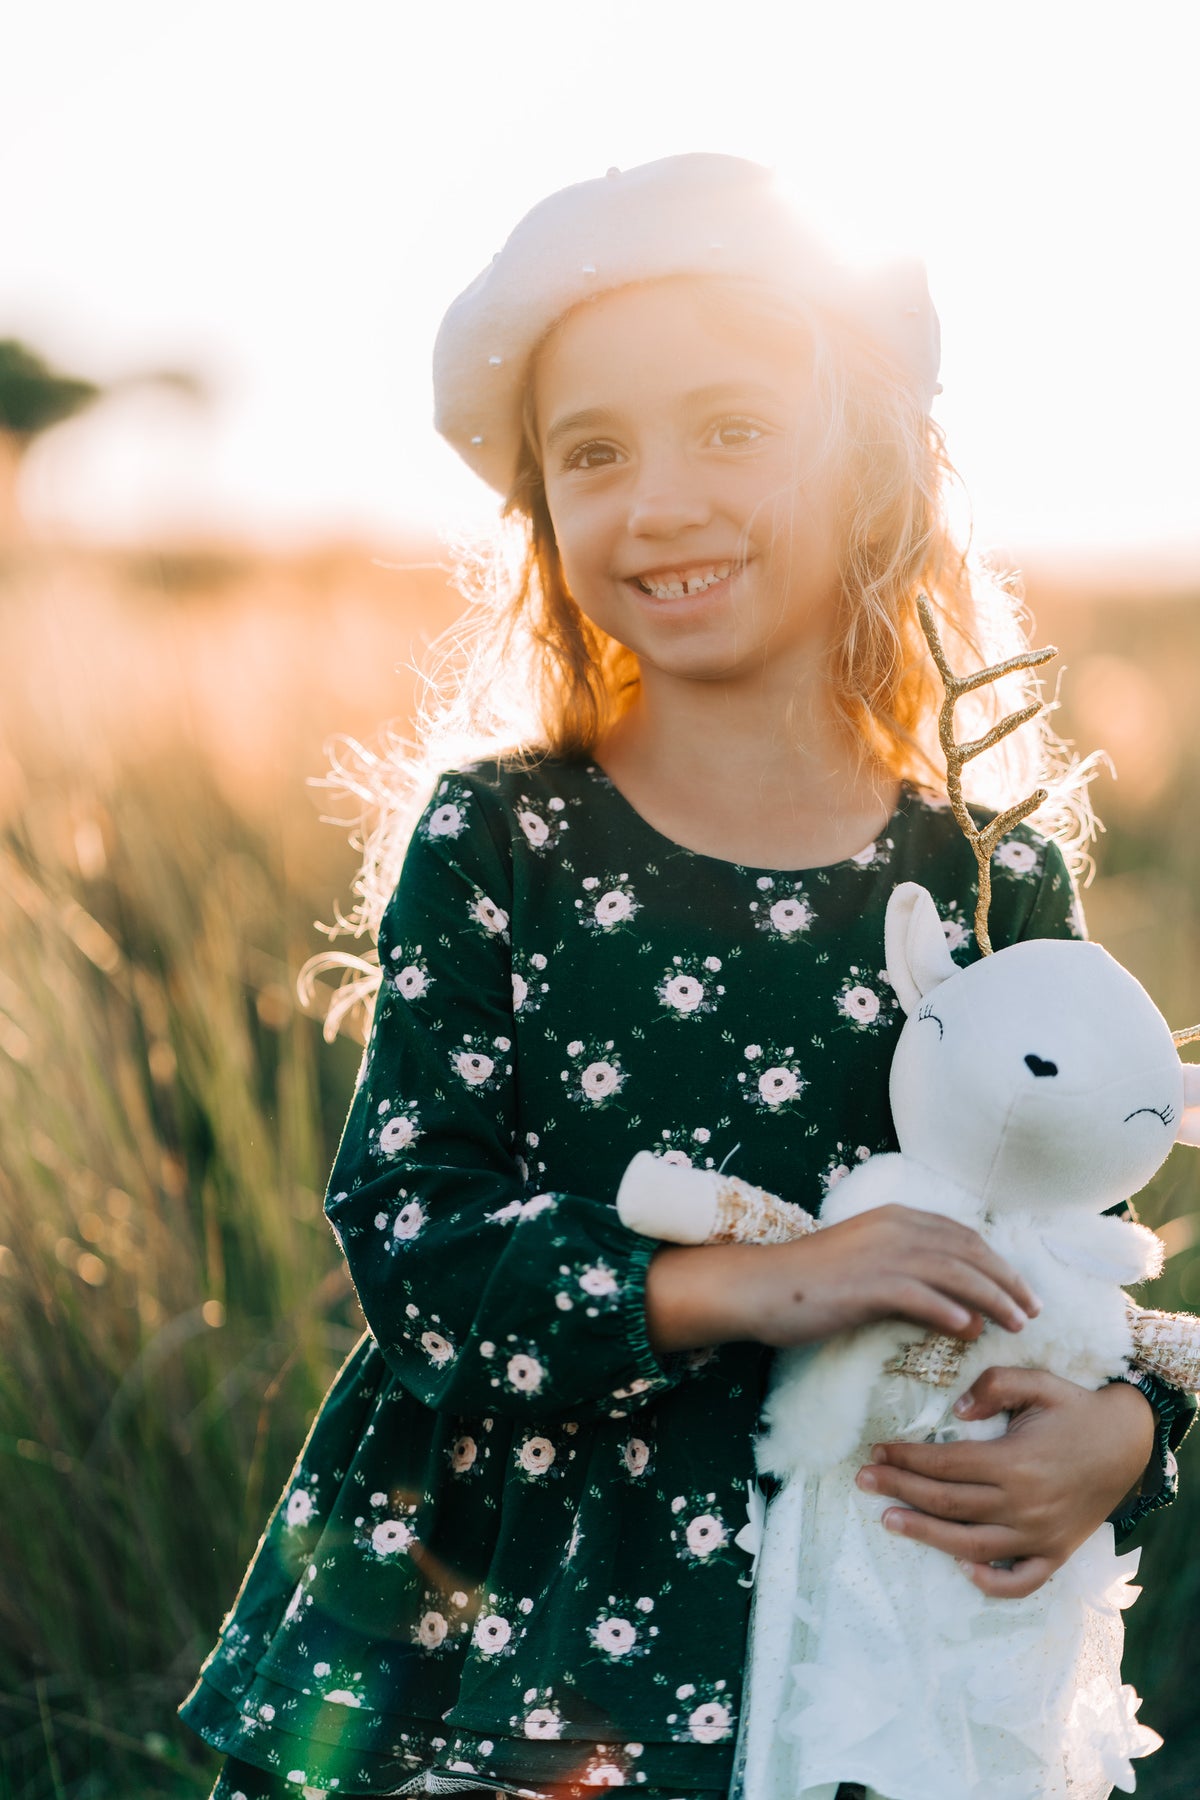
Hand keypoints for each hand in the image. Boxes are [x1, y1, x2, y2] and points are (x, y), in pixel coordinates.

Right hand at [644, 1205, 1038, 1353]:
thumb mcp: (869, 1272)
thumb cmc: (810, 1283)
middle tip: (1033, 1312)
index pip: (963, 1237)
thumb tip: (966, 1314)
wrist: (759, 1285)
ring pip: (954, 1272)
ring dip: (991, 1298)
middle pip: (969, 1251)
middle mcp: (895, 1228)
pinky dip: (950, 1310)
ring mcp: (882, 1253)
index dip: (999, 1264)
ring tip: (1016, 1325)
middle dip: (1007, 1281)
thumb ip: (915, 1286)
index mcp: (896, 1218)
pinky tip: (970, 1331)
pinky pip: (920, 1295)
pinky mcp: (867, 1283)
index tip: (1023, 1291)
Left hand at [855, 1366, 1156, 1597]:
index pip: (944, 1464)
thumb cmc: (1075, 1409)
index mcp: (1014, 1461)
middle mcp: (1023, 1503)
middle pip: (947, 1503)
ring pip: (971, 1544)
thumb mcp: (1038, 1382)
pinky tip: (962, 1571)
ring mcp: (1040, 1534)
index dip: (905, 1459)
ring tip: (889, 1520)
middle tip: (863, 1481)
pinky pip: (1022, 1580)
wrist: (1127, 1442)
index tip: (875, 1452)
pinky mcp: (1055, 1552)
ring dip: (926, 1534)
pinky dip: (993, 1583)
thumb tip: (954, 1410)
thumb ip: (994, 1385)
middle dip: (899, 1491)